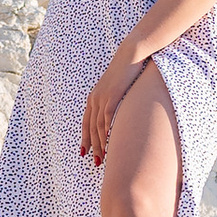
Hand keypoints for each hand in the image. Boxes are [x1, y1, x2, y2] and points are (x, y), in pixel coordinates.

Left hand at [81, 49, 145, 165]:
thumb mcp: (116, 87)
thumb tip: (117, 112)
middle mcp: (94, 98)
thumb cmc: (127, 71)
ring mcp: (102, 97)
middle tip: (97, 162)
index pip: (86, 122)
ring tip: (104, 157)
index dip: (85, 138)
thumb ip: (114, 99)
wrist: (131, 55)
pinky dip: (107, 131)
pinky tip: (109, 142)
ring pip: (98, 126)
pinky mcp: (112, 95)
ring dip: (100, 143)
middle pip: (90, 128)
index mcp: (93, 97)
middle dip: (93, 146)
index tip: (85, 152)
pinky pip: (107, 118)